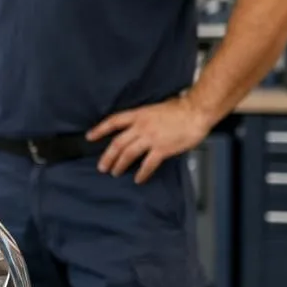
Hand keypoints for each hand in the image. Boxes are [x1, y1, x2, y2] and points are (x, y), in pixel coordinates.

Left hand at [87, 96, 213, 183]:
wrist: (196, 112)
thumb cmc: (181, 108)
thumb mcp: (155, 108)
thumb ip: (144, 117)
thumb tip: (138, 125)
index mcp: (139, 115)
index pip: (113, 122)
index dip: (100, 130)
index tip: (90, 137)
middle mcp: (141, 127)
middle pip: (117, 143)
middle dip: (107, 156)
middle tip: (102, 166)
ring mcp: (151, 138)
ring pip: (128, 154)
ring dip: (119, 165)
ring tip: (114, 172)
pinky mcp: (162, 149)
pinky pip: (147, 164)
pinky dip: (142, 173)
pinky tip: (138, 179)